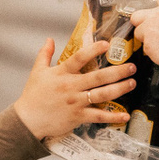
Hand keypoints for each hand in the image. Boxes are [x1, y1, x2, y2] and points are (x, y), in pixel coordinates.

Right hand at [13, 37, 136, 140]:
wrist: (27, 120)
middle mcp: (71, 87)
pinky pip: (98, 116)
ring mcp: (76, 102)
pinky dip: (112, 117)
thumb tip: (49, 39)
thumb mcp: (37, 72)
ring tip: (132, 83)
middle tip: (132, 67)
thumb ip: (45, 54)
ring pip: (102, 94)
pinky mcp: (78, 116)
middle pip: (98, 77)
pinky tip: (125, 116)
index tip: (106, 44)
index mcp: (61, 74)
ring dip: (119, 89)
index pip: (79, 58)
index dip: (93, 50)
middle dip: (118, 71)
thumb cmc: (32, 96)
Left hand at [130, 0, 158, 68]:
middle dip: (141, 21)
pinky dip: (151, 50)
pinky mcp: (147, 44)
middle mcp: (157, 16)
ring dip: (146, 37)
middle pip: (137, 15)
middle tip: (149, 27)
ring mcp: (150, 30)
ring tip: (158, 42)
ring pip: (139, 32)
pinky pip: (145, 47)